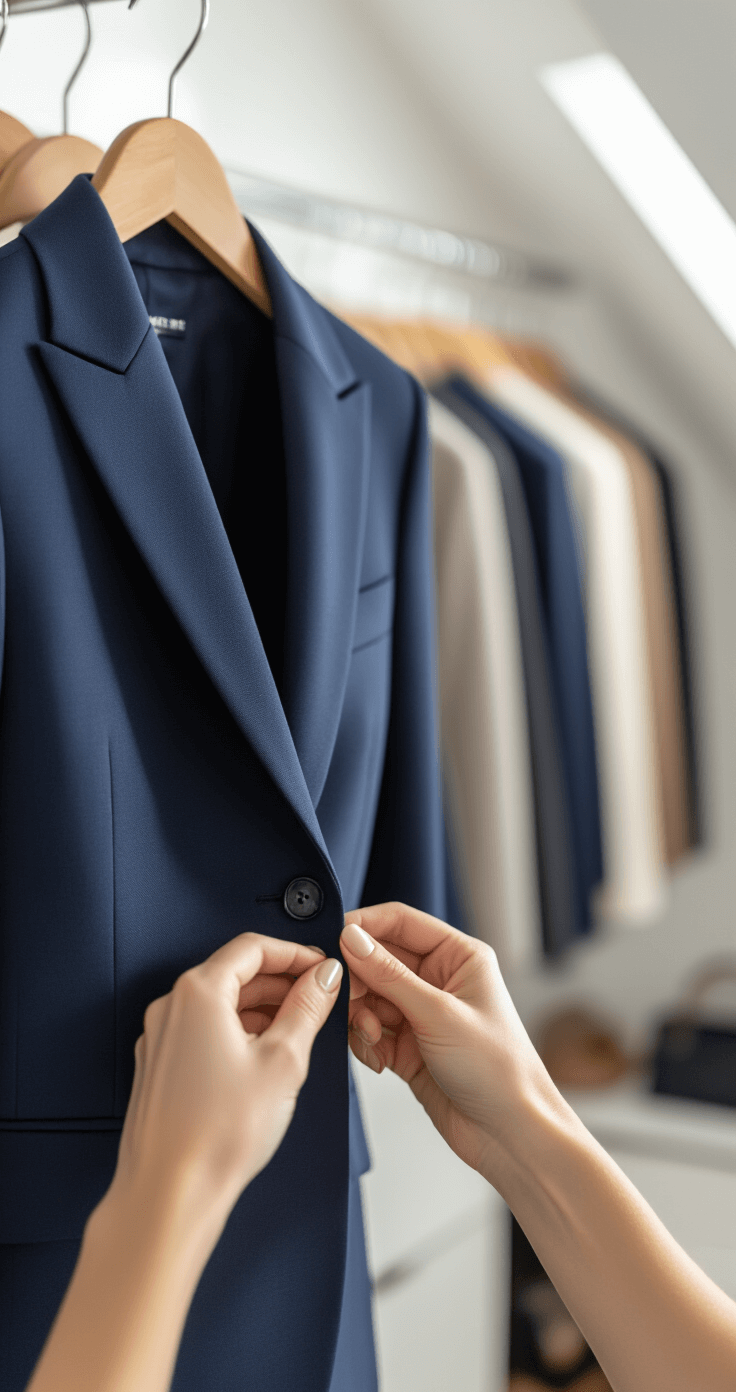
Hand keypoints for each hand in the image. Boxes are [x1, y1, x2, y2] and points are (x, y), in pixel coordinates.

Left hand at [106, 934, 341, 1241]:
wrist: (171, 1192)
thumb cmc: (217, 1133)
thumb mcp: (283, 1061)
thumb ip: (307, 1009)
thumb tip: (323, 979)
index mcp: (198, 993)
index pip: (251, 947)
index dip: (294, 953)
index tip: (321, 967)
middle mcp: (171, 1008)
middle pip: (234, 973)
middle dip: (280, 981)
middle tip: (318, 996)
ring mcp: (160, 1039)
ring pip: (219, 1004)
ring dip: (261, 1008)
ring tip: (298, 1029)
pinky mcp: (160, 1068)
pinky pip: (203, 1031)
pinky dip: (237, 1032)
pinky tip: (264, 1057)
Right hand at [342, 903, 557, 1177]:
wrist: (509, 1134)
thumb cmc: (498, 1070)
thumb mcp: (439, 1014)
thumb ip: (389, 975)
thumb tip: (351, 938)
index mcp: (458, 956)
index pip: (400, 923)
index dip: (363, 927)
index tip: (332, 940)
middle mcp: (439, 980)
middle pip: (377, 960)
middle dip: (358, 981)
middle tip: (343, 1000)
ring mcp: (421, 1014)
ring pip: (368, 997)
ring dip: (359, 1017)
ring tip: (370, 1038)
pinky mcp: (407, 1046)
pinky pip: (368, 1030)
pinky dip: (364, 1043)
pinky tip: (378, 1061)